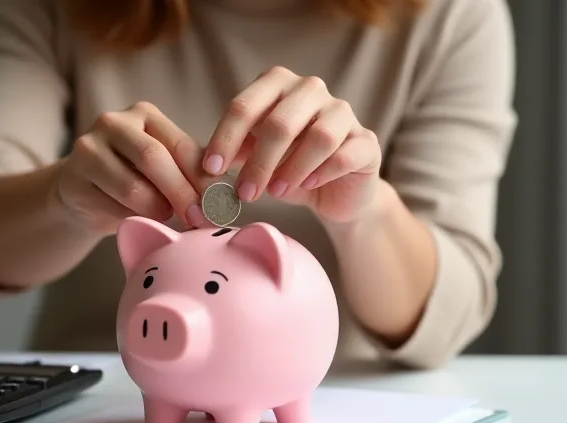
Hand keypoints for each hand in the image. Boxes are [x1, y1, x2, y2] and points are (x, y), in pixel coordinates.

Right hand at [55, 101, 210, 234]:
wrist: (81, 195)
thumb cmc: (131, 180)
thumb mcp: (163, 169)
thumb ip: (189, 171)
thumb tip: (224, 192)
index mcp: (145, 115)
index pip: (181, 145)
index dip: (202, 178)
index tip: (218, 205)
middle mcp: (114, 122)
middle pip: (155, 159)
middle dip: (181, 193)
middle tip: (197, 219)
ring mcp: (89, 146)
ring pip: (133, 187)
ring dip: (156, 210)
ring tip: (163, 217)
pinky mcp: (74, 175)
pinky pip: (111, 205)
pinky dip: (131, 218)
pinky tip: (136, 219)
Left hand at [202, 66, 382, 223]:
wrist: (335, 193)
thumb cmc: (287, 168)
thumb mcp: (253, 158)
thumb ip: (232, 153)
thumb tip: (200, 166)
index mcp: (277, 85)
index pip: (244, 106)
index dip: (224, 139)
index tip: (210, 170)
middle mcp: (311, 90)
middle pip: (279, 122)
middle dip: (258, 162)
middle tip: (244, 193)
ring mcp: (343, 113)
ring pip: (318, 136)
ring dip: (291, 169)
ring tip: (276, 193)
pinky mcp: (367, 142)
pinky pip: (346, 154)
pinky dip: (322, 172)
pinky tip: (308, 186)